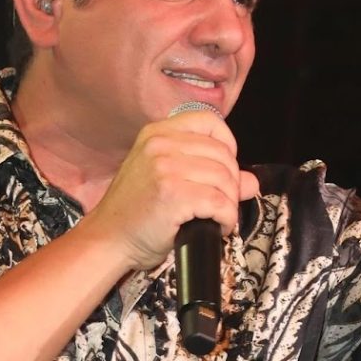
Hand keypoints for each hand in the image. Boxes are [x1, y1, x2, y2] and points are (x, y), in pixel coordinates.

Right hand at [86, 110, 258, 269]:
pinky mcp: (173, 194)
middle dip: (231, 183)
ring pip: (225, 179)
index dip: (227, 143)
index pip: (209, 121)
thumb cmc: (134, 213)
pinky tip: (217, 227)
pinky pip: (220, 203)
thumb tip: (252, 182)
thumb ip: (208, 173)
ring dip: (230, 204)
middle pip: (223, 154)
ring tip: (217, 217)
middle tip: (221, 203)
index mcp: (157, 133)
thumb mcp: (168, 181)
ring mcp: (165, 168)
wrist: (108, 240)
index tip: (225, 166)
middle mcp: (160, 145)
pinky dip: (226, 219)